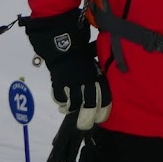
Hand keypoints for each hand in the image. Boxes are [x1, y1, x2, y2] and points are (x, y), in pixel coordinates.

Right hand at [24, 9, 110, 129]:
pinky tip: (62, 104)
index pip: (105, 97)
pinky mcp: (57, 81)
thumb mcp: (92, 56)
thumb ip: (96, 69)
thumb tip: (103, 77)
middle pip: (89, 106)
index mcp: (96, 74)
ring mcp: (71, 82)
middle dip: (88, 118)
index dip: (104, 111)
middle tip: (85, 125)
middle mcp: (85, 80)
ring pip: (74, 104)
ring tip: (70, 111)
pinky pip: (59, 97)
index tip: (101, 118)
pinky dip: (60, 102)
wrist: (60, 36)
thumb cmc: (79, 43)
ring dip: (72, 109)